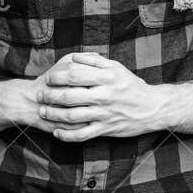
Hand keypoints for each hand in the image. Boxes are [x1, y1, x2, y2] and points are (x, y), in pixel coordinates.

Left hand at [32, 52, 166, 141]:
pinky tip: (57, 132)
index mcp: (106, 78)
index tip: (48, 78)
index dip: (57, 77)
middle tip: (39, 95)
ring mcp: (104, 114)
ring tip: (43, 111)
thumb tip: (74, 56)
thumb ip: (95, 61)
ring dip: (54, 114)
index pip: (75, 76)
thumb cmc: (131, 85)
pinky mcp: (105, 130)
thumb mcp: (116, 68)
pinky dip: (67, 135)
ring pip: (73, 116)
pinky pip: (82, 135)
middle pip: (70, 96)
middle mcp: (105, 96)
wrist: (152, 108)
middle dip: (51, 96)